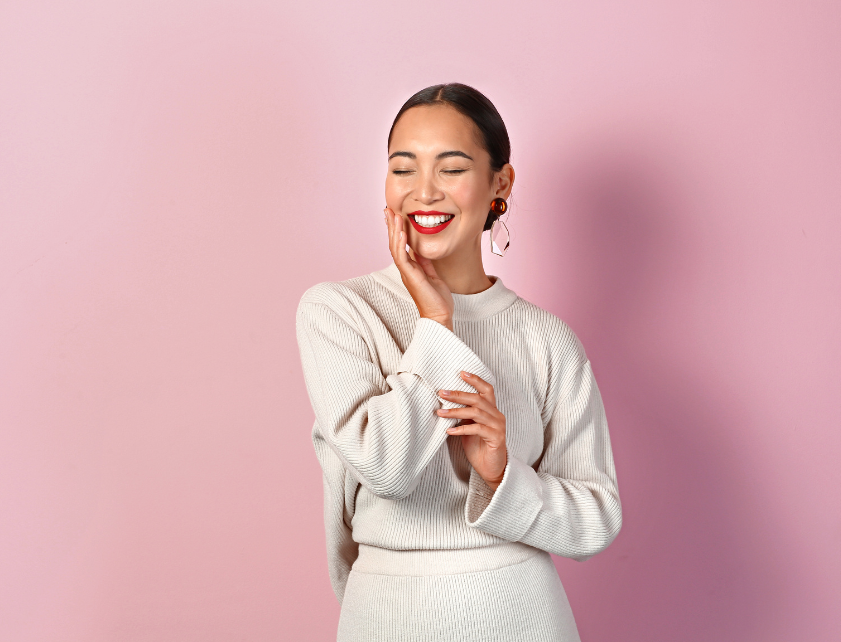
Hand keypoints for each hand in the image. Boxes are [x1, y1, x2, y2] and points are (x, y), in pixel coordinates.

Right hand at [385, 207, 453, 330]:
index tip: (395, 215)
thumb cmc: (436, 299)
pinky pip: (402, 257)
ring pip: (395, 248)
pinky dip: (400, 244)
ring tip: (393, 215)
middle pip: (394, 243)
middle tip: (387, 210)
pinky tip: (400, 233)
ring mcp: (406, 272)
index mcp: (410, 267)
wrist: (439, 315)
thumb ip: (425, 262)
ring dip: (394, 231)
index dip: (397, 230)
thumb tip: (420, 249)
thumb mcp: (432, 274)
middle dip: (391, 226)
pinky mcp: (410, 276)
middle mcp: (405, 269)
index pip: (401, 245)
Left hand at [436, 371, 507, 490]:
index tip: (461, 373)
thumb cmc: (478, 446)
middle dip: (458, 394)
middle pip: (478, 399)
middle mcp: (497, 415)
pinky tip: (450, 431)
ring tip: (440, 412)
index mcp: (491, 410)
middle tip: (441, 393)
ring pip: (476, 412)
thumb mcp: (469, 427)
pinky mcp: (496, 438)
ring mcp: (498, 426)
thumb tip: (444, 403)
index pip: (486, 389)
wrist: (491, 468)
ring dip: (456, 411)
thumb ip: (463, 415)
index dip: (475, 380)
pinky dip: (462, 429)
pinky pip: (478, 429)